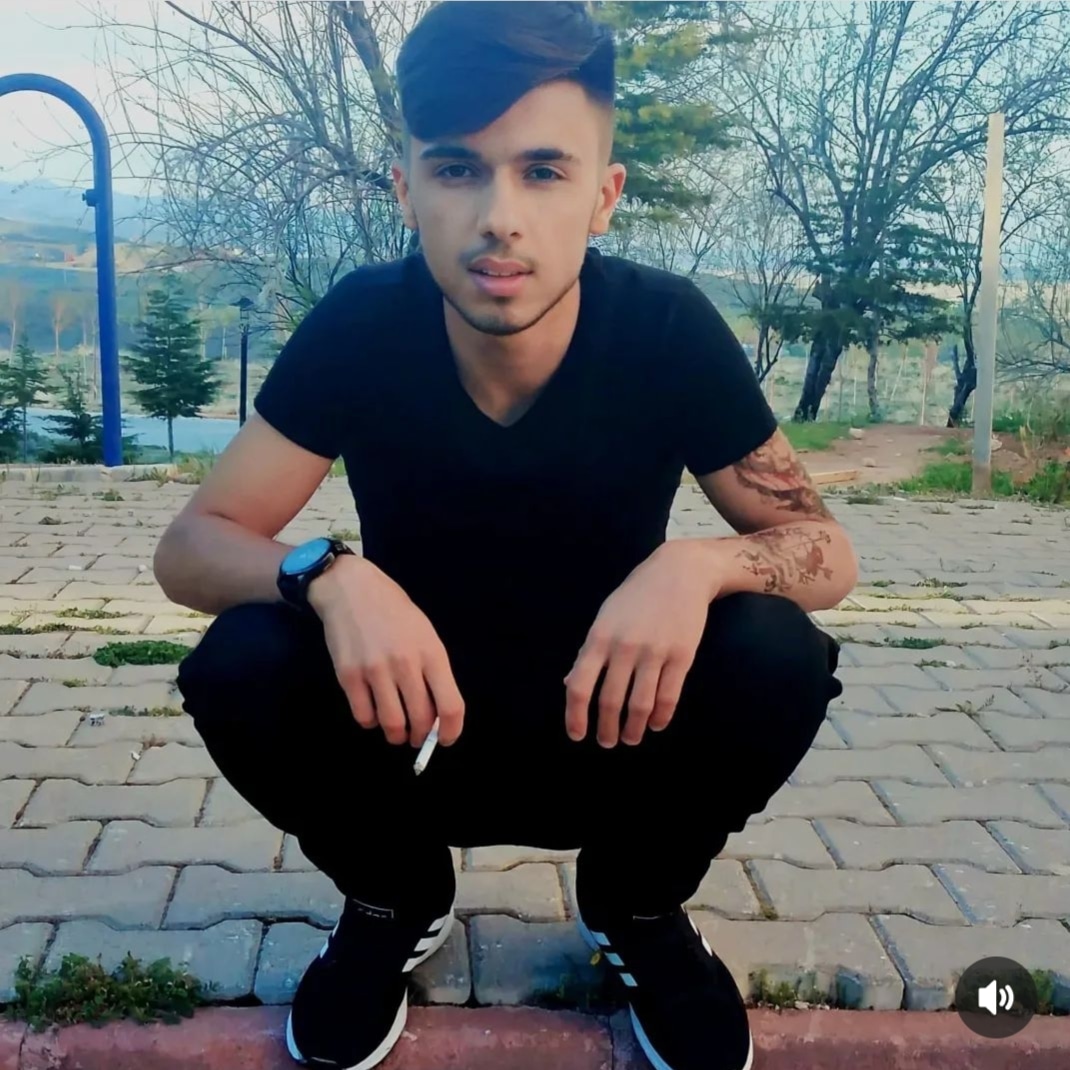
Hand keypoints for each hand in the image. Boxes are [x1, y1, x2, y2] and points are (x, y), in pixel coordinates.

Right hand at [308, 555, 464, 747]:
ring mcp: (375, 671)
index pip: (451, 705)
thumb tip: (437, 714)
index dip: (452, 732)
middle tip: (418, 736)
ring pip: (392, 724)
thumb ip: (433, 671)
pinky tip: (374, 712)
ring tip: (397, 730)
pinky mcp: (348, 676)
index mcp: (432, 653)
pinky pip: (363, 716)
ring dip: (396, 735)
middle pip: (422, 720)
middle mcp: (406, 664)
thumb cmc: (394, 612)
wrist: (352, 589)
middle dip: (422, 736)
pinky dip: (371, 722)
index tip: (446, 740)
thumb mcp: (425, 634)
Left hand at [564, 542, 714, 747]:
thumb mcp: (605, 617)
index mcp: (599, 637)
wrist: (680, 572)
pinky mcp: (682, 655)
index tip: (577, 735)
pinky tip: (655, 724)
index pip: (580, 686)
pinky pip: (669, 696)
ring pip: (641, 705)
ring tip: (630, 739)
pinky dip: (661, 717)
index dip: (575, 716)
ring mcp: (654, 652)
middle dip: (607, 730)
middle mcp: (624, 647)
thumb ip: (589, 652)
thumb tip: (571, 685)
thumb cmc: (636, 596)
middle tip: (607, 743)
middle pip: (611, 701)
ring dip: (633, 729)